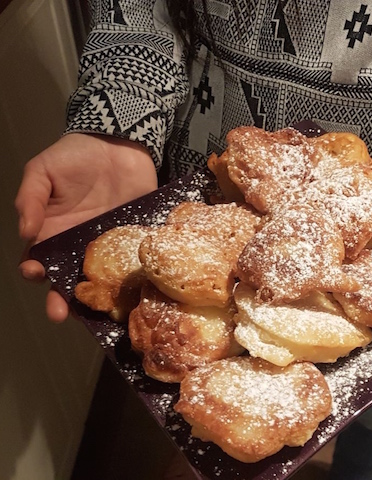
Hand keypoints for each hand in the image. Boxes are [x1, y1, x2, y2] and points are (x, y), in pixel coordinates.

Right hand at [15, 133, 157, 321]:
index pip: (39, 259)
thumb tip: (24, 231)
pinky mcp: (134, 239)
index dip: (35, 270)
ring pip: (101, 278)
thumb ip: (30, 198)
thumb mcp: (42, 170)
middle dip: (61, 299)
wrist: (119, 143)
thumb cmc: (74, 155)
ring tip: (96, 313)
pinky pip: (133, 262)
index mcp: (53, 231)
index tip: (36, 273)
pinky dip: (132, 279)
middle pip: (68, 278)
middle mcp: (79, 244)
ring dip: (97, 298)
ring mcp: (108, 244)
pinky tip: (132, 294)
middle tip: (61, 313)